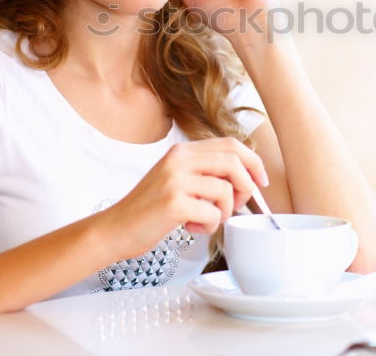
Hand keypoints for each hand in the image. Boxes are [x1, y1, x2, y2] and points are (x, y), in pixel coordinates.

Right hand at [98, 137, 268, 258]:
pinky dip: (209, 225)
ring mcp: (175, 180)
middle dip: (245, 187)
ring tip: (206, 219)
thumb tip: (245, 179)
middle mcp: (179, 160)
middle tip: (235, 206)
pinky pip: (212, 213)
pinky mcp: (173, 203)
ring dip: (224, 212)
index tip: (260, 182)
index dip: (253, 162)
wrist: (115, 229)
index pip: (230, 144)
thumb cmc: (149, 210)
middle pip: (233, 162)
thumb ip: (203, 173)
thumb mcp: (175, 180)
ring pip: (226, 190)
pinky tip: (192, 227)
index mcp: (181, 151)